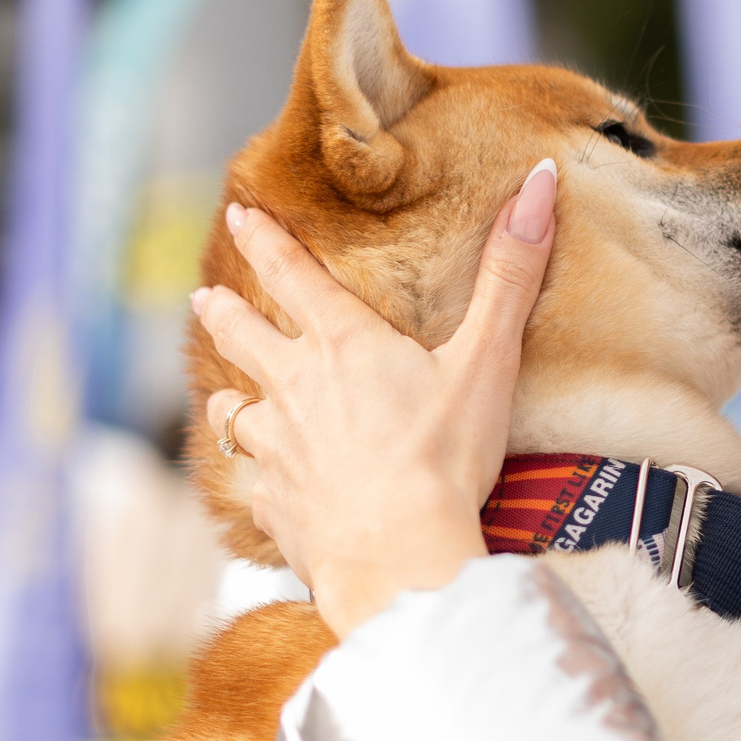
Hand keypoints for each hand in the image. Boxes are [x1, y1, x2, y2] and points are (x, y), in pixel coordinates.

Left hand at [192, 159, 558, 636]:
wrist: (398, 558)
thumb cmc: (443, 459)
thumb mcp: (487, 360)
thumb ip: (510, 274)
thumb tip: (538, 183)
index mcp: (342, 345)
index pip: (292, 276)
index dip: (265, 240)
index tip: (241, 215)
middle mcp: (295, 389)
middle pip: (243, 337)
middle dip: (222, 312)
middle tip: (202, 297)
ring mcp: (277, 450)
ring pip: (234, 413)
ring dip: (229, 402)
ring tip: (224, 401)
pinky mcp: (275, 505)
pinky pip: (258, 487)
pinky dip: (262, 483)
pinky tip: (272, 490)